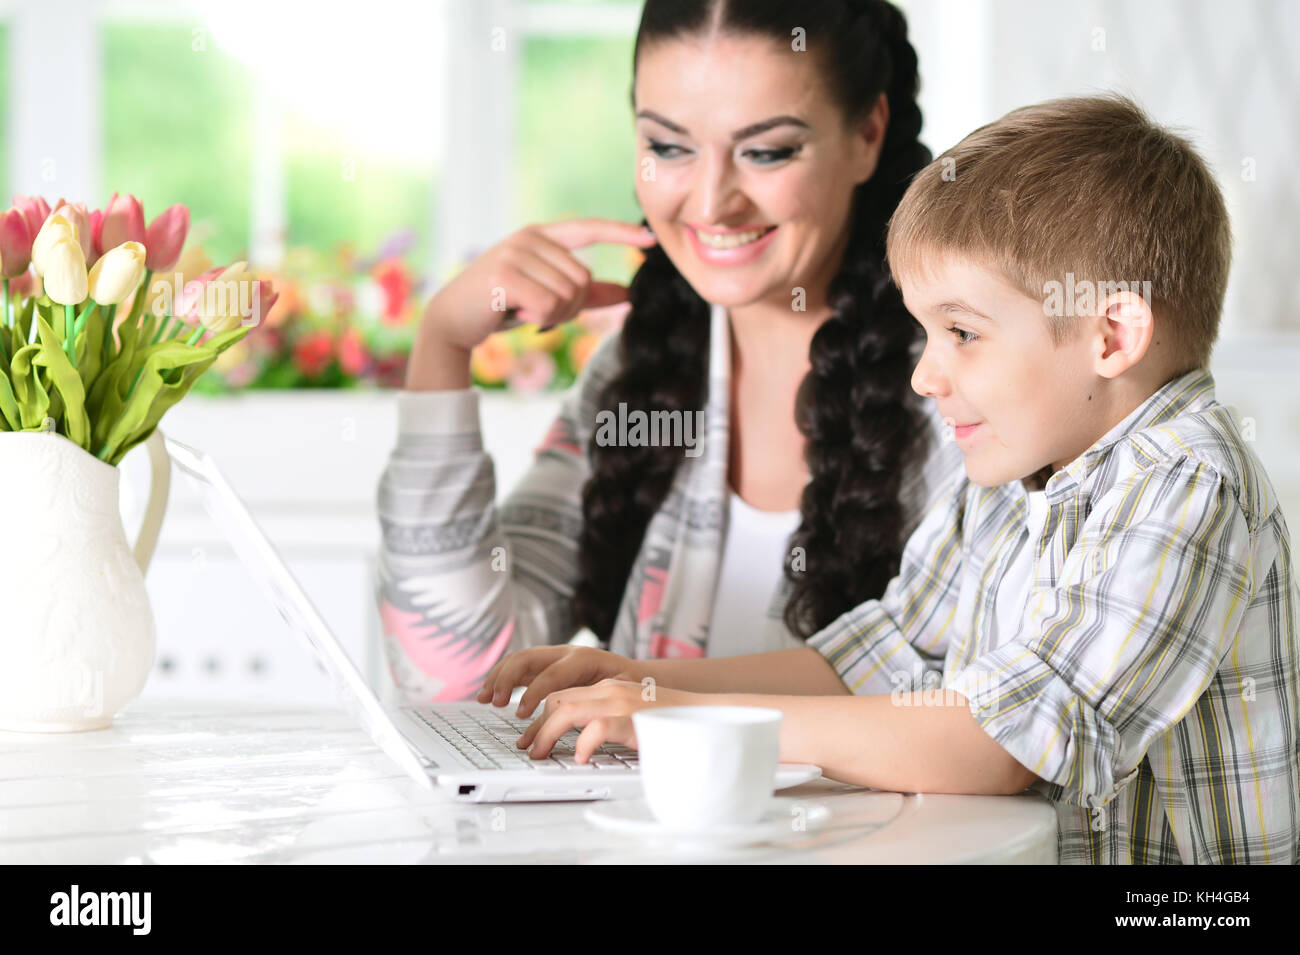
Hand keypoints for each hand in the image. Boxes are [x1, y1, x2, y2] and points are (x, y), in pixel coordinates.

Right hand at [419, 217, 657, 352]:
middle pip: (582, 278)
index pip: (588, 229)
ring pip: (567, 294)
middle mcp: (530, 238)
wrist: (454, 320)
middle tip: (538, 311)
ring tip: (524, 311)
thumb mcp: (548, 295)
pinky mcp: (505, 273)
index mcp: (542, 236)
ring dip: (552, 315)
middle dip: (569, 307)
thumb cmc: (502, 305)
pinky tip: (516, 314)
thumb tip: (626, 294)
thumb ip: (587, 294)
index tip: (650, 240)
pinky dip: (538, 320)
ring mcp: (516, 252)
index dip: (620, 233)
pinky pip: (549, 305)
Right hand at [476, 645, 644, 716]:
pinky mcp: (548, 665)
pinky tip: (489, 693)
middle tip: (494, 702)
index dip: (534, 693)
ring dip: (498, 677)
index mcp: (584, 659)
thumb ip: (606, 703)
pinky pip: (520, 667)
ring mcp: (555, 656)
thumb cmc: (632, 687)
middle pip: (527, 657)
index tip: (520, 714)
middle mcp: (566, 653)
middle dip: (507, 679)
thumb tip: (595, 724)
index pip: (551, 674)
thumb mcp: (624, 694)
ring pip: (519, 659)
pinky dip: (502, 678)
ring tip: (483, 698)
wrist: (640, 674)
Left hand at [516, 678, 698, 761]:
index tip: (531, 736)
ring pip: (567, 709)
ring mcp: (622, 701)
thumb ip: (610, 720)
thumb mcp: (635, 716)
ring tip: (540, 754)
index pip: (564, 694)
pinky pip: (596, 728)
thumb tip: (582, 740)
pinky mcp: (632, 718)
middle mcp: (612, 688)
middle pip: (558, 699)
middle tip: (528, 748)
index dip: (542, 716)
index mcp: (612, 686)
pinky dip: (582, 744)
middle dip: (536, 725)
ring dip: (547, 734)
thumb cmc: (674, 723)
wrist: (709, 718)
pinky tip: (580, 758)